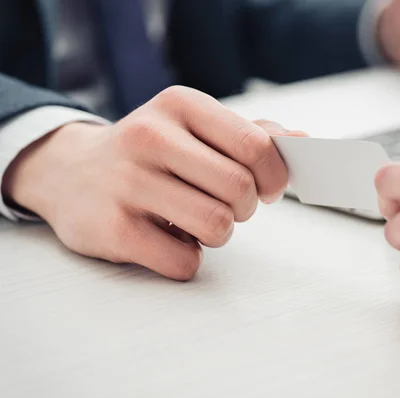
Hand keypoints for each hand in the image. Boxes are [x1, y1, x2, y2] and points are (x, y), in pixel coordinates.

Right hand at [3, 86, 302, 280]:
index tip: (267, 188)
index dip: (274, 176)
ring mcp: (126, 182)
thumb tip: (301, 142)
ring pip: (217, 225)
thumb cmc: (149, 152)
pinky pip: (185, 262)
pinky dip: (187, 259)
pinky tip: (167, 238)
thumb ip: (251, 133)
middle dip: (243, 206)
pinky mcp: (112, 229)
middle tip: (225, 204)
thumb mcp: (194, 128)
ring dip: (218, 233)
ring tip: (195, 220)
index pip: (256, 145)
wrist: (69, 172)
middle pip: (239, 189)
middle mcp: (148, 135)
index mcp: (179, 104)